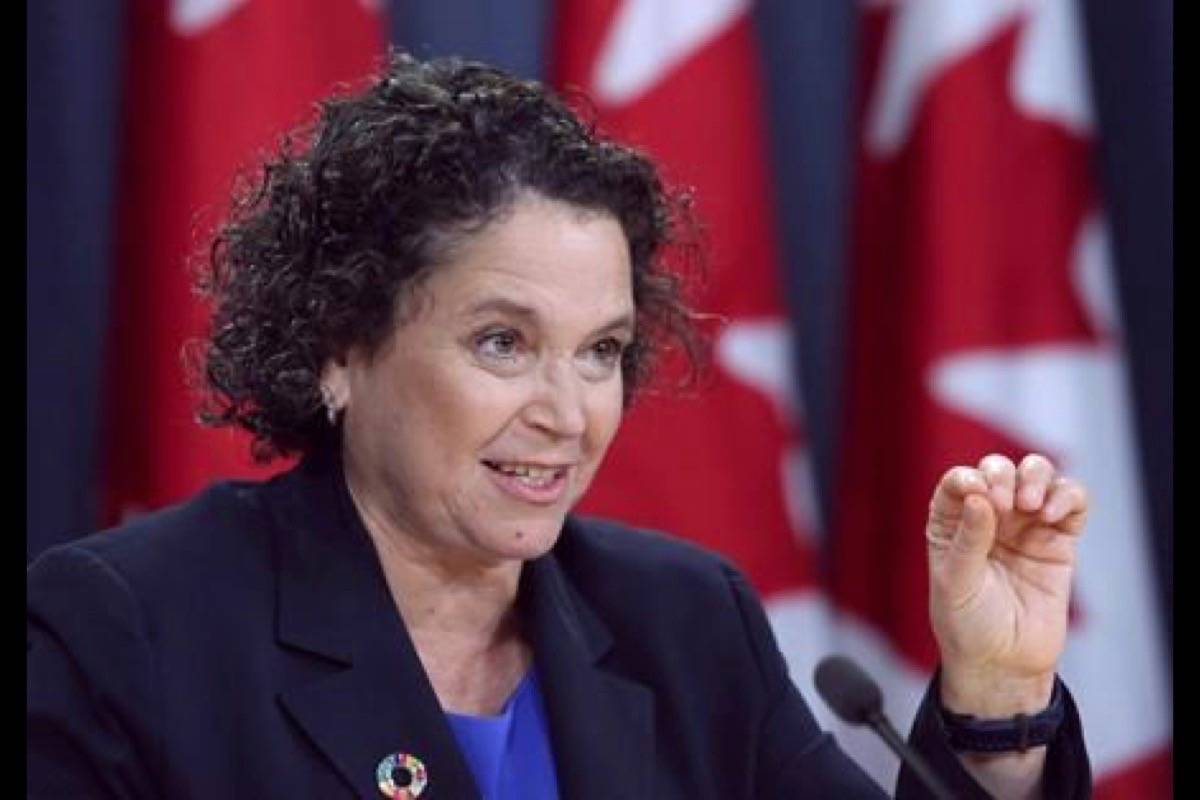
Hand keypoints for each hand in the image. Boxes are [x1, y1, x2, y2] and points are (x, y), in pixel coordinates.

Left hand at [926, 453, 1086, 715]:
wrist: (1004, 664)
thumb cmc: (967, 625)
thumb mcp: (955, 583)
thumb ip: (968, 540)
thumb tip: (980, 496)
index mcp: (951, 523)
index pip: (958, 481)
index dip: (969, 478)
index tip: (979, 495)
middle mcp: (988, 518)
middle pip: (999, 469)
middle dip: (1003, 474)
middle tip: (1004, 504)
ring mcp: (1025, 526)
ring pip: (1037, 475)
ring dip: (1036, 476)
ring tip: (1031, 505)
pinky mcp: (1059, 540)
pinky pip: (1071, 502)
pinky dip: (1067, 496)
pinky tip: (1051, 514)